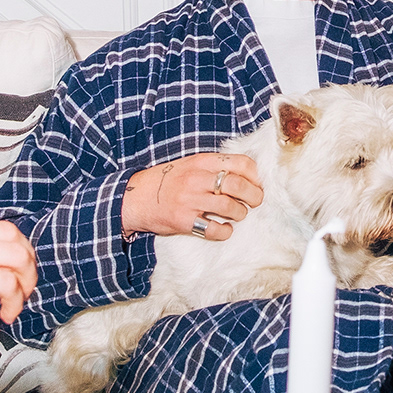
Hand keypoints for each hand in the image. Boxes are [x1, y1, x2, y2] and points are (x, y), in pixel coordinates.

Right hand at [121, 152, 262, 240]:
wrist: (135, 197)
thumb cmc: (167, 180)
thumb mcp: (189, 164)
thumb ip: (213, 166)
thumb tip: (245, 174)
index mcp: (202, 161)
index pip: (241, 163)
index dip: (255, 176)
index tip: (257, 184)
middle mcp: (197, 179)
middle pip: (239, 185)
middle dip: (254, 196)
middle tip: (255, 201)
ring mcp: (190, 200)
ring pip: (230, 207)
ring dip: (240, 213)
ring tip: (238, 214)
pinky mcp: (184, 220)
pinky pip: (214, 229)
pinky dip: (225, 231)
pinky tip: (225, 229)